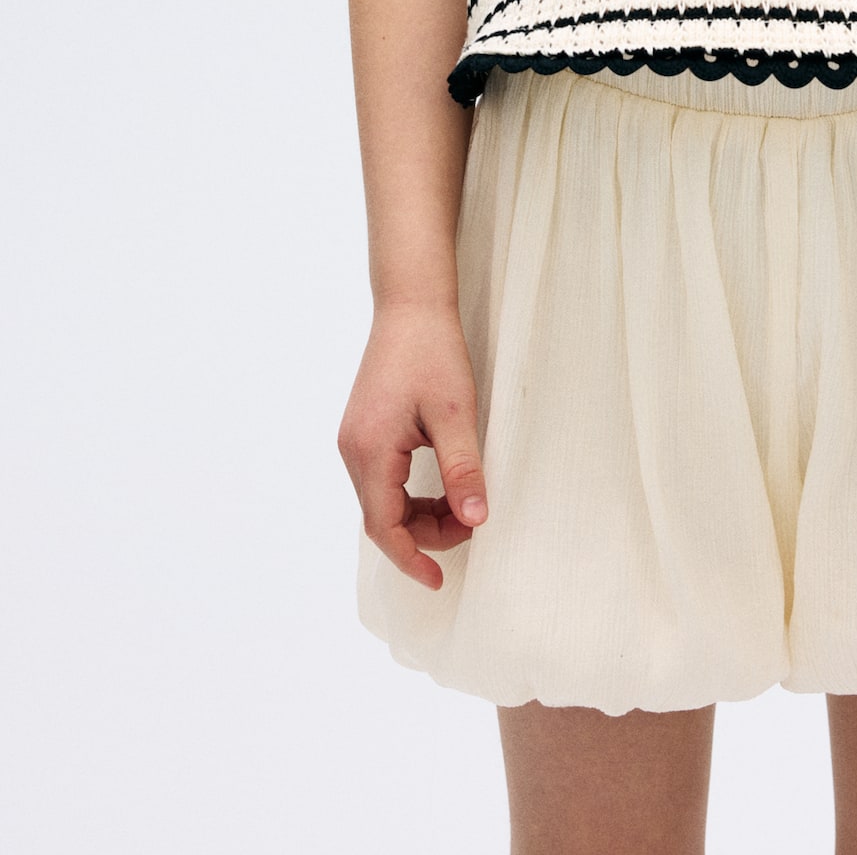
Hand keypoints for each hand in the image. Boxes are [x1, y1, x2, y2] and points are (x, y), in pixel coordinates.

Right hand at [337, 304, 487, 590]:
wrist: (412, 302)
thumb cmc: (434, 352)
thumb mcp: (456, 414)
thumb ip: (463, 470)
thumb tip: (474, 521)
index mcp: (370, 451)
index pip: (384, 527)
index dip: (411, 559)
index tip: (438, 581)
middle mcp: (353, 450)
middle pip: (383, 516)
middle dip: (425, 533)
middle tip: (471, 525)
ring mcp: (355, 439)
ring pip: (383, 499)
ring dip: (419, 513)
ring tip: (462, 504)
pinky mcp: (365, 429)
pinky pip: (383, 478)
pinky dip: (411, 492)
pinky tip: (442, 485)